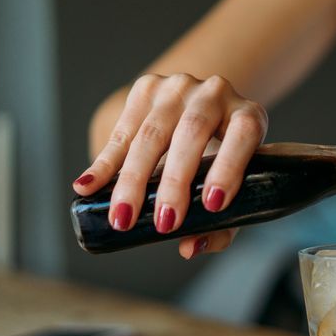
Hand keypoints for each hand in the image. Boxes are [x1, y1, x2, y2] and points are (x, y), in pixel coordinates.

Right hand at [72, 73, 267, 257]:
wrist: (203, 115)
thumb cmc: (223, 163)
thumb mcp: (234, 189)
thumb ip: (222, 224)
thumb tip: (190, 248)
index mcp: (248, 115)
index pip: (243, 134)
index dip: (229, 167)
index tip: (213, 205)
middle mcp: (215, 93)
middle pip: (192, 133)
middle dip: (175, 182)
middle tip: (164, 223)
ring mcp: (178, 87)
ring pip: (152, 133)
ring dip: (133, 180)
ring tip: (122, 217)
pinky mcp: (146, 88)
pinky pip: (122, 131)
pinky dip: (104, 163)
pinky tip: (87, 185)